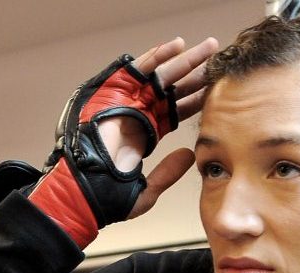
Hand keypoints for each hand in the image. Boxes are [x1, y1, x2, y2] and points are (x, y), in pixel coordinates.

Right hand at [0, 37, 217, 246]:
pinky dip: (155, 57)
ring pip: (160, 76)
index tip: (217, 88)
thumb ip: (168, 173)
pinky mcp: (113, 95)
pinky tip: (176, 46)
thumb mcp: (147, 190)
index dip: (196, 99)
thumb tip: (190, 155)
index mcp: (144, 135)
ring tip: (206, 47)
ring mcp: (125, 104)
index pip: (176, 112)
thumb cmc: (106, 199)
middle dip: (195, 73)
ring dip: (182, 60)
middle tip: (216, 55)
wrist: (82, 195)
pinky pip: (137, 70)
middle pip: (172, 89)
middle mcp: (136, 115)